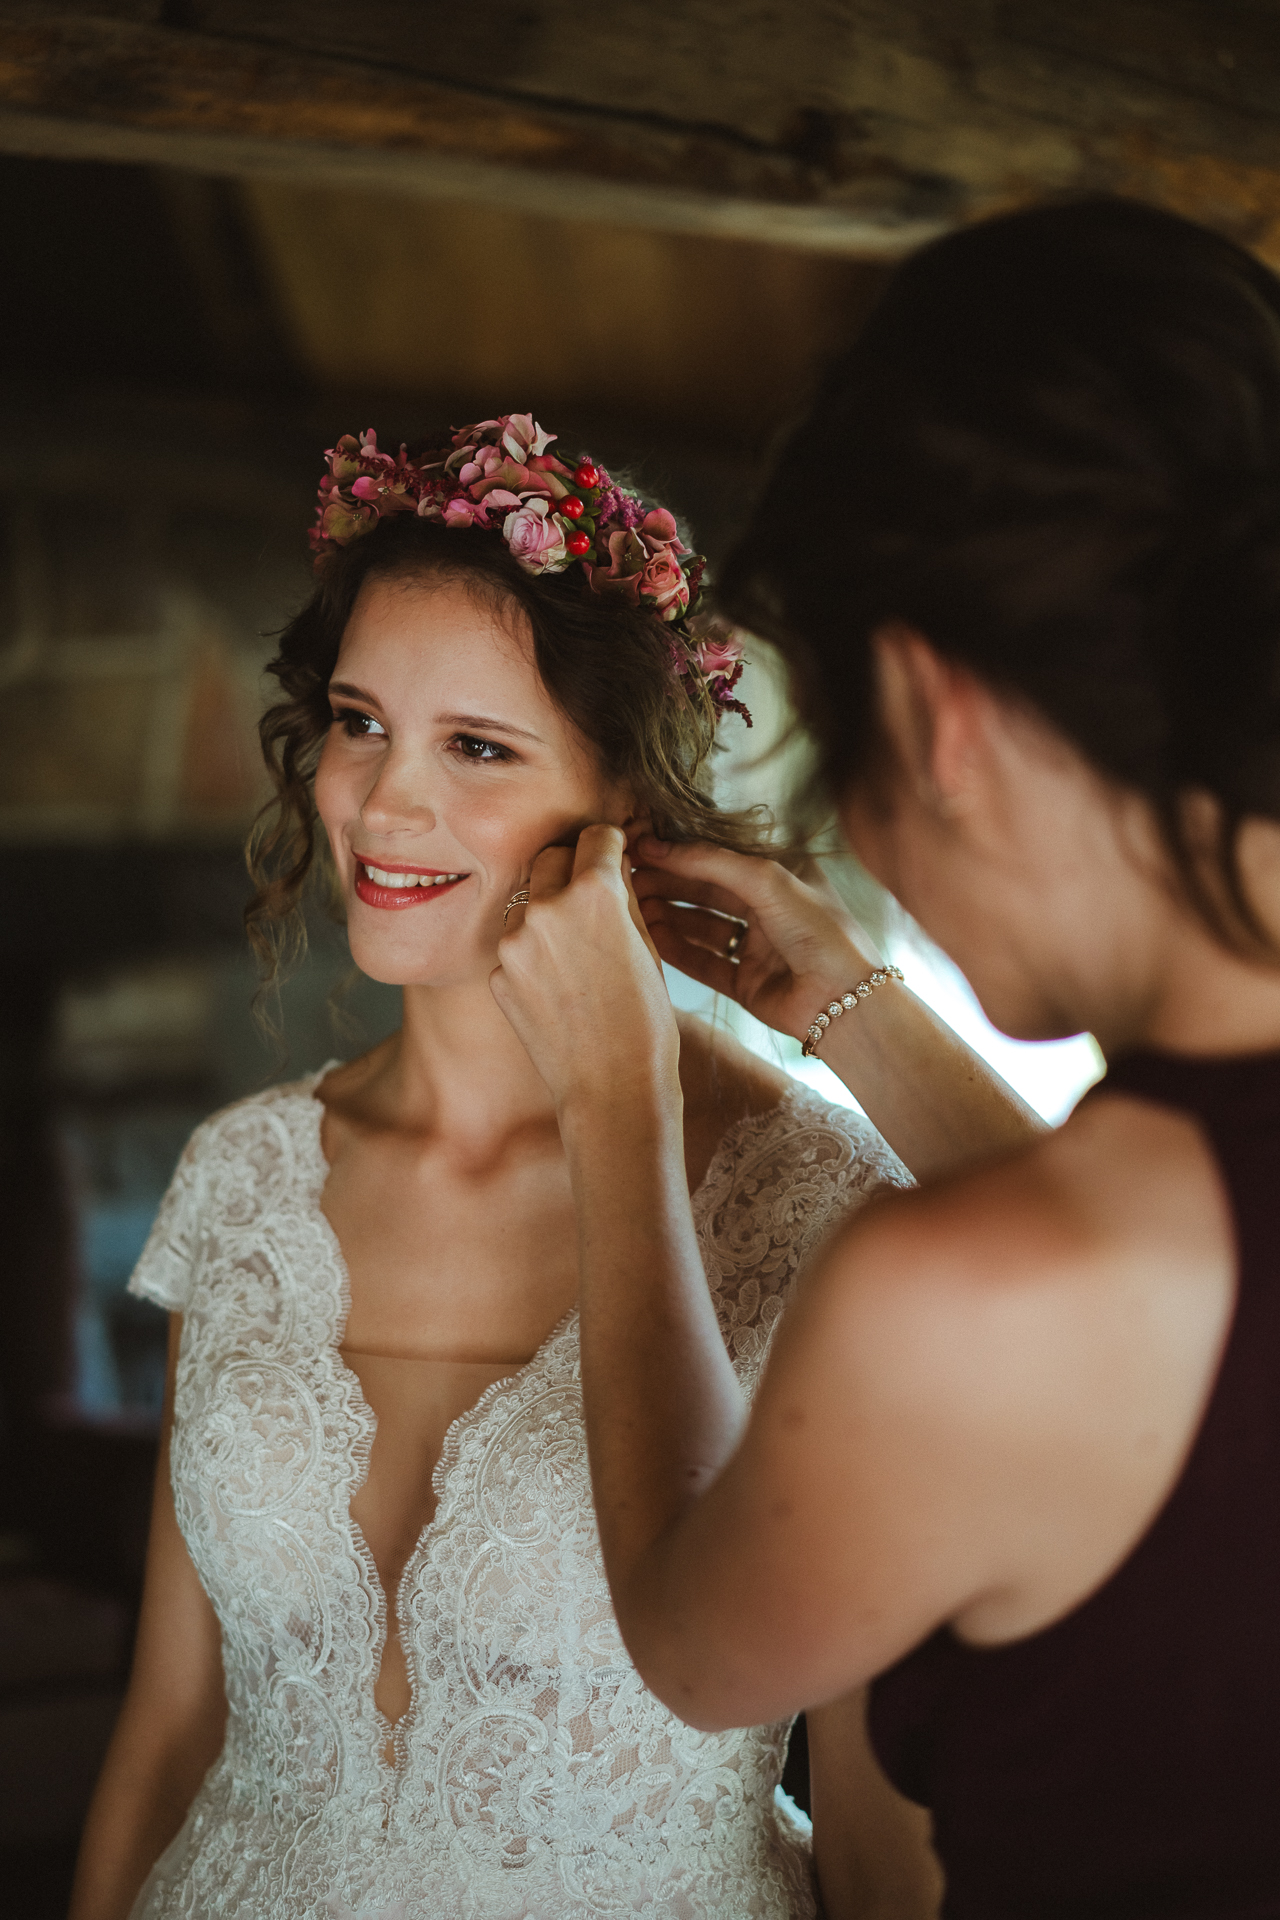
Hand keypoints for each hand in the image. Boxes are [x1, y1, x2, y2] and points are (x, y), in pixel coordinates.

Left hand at [491, 825, 680, 1117]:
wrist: (612, 1089)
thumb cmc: (644, 1022)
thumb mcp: (647, 946)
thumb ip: (621, 897)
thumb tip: (609, 864)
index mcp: (595, 893)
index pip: (594, 837)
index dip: (608, 846)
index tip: (611, 855)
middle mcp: (547, 908)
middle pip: (550, 857)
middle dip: (570, 867)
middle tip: (589, 896)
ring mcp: (515, 943)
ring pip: (527, 902)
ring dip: (548, 911)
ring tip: (576, 953)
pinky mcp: (497, 975)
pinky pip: (516, 946)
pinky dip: (533, 954)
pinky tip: (558, 986)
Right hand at [632, 837, 880, 1043]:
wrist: (844, 1000)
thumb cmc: (819, 930)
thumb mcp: (767, 880)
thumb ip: (712, 862)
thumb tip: (659, 847)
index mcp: (781, 875)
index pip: (721, 858)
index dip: (680, 854)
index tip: (640, 849)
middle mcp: (768, 908)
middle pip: (706, 891)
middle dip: (667, 884)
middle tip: (628, 879)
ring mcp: (756, 946)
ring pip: (701, 926)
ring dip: (668, 915)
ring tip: (633, 908)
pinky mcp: (745, 982)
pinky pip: (703, 962)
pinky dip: (677, 950)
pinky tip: (652, 938)